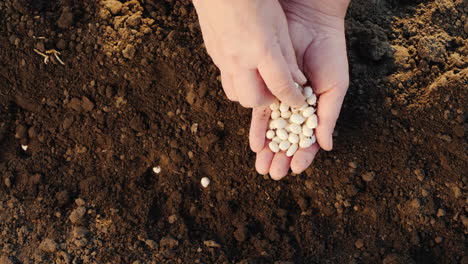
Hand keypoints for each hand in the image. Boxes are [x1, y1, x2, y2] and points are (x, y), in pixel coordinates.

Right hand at [193, 0, 307, 107]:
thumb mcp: (279, 24)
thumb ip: (287, 56)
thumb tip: (298, 80)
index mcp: (261, 49)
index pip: (280, 87)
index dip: (293, 98)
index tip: (299, 101)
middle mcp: (239, 59)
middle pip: (253, 100)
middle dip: (268, 100)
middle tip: (277, 89)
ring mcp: (223, 59)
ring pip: (235, 94)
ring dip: (250, 93)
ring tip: (261, 79)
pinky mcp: (214, 55)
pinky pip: (226, 78)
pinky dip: (239, 80)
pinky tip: (247, 65)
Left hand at [249, 0, 350, 179]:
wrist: (309, 23)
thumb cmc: (328, 54)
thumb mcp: (334, 88)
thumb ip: (328, 117)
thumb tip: (327, 147)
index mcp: (316, 109)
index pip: (308, 138)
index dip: (302, 154)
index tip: (295, 168)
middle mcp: (297, 107)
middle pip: (288, 138)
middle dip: (280, 157)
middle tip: (273, 174)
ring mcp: (281, 98)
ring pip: (274, 130)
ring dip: (268, 149)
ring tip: (262, 166)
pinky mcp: (266, 88)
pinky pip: (261, 112)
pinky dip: (259, 129)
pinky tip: (256, 144)